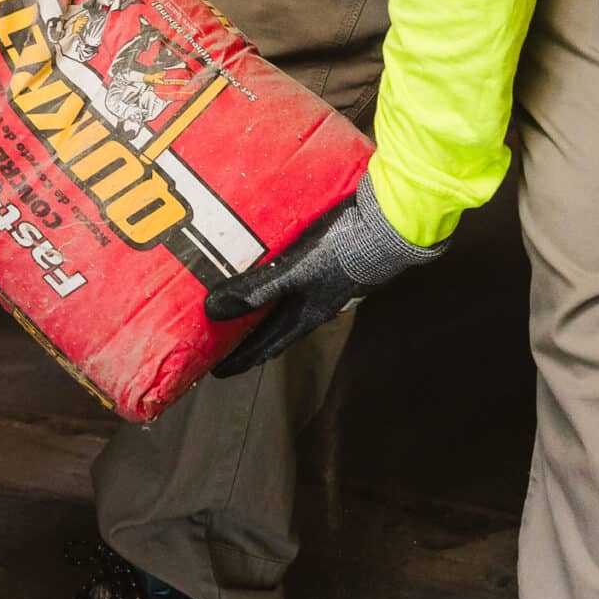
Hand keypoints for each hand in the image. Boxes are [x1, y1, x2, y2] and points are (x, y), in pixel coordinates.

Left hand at [204, 173, 443, 376]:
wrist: (386, 227)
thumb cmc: (340, 253)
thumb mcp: (294, 272)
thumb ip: (257, 290)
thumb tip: (212, 310)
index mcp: (303, 316)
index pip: (265, 346)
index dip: (240, 359)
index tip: (215, 372)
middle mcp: (311, 306)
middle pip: (272, 329)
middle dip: (247, 336)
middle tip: (220, 338)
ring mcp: (321, 286)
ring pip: (282, 305)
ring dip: (260, 308)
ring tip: (237, 302)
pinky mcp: (326, 263)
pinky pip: (291, 279)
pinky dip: (273, 280)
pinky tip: (268, 264)